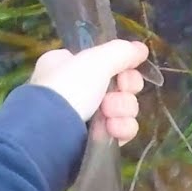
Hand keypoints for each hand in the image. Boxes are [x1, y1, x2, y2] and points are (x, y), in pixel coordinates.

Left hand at [28, 39, 148, 144]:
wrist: (50, 134)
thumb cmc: (68, 88)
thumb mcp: (95, 60)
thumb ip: (121, 52)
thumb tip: (141, 49)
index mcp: (65, 66)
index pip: (102, 62)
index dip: (121, 66)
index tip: (128, 70)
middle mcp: (72, 90)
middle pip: (117, 86)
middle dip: (124, 90)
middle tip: (121, 91)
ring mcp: (82, 117)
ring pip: (121, 109)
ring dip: (122, 109)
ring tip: (110, 114)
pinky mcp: (92, 141)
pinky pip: (119, 131)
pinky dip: (121, 129)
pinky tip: (113, 129)